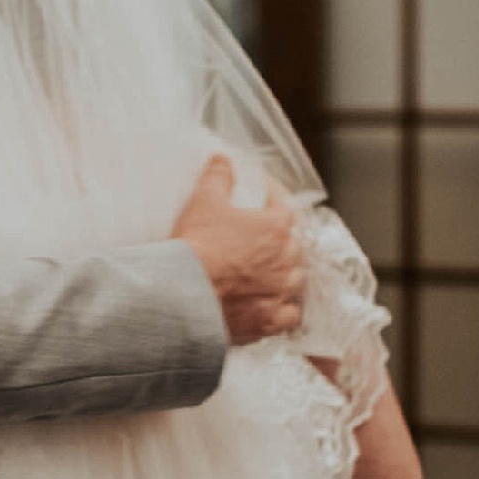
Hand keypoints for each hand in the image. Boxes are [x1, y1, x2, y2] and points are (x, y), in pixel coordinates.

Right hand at [170, 155, 305, 345]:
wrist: (183, 293)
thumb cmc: (196, 246)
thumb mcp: (203, 201)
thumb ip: (217, 176)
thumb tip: (223, 159)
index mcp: (275, 227)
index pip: (286, 209)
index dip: (274, 204)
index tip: (263, 205)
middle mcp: (285, 259)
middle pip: (294, 246)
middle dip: (281, 242)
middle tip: (263, 243)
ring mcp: (280, 291)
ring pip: (296, 280)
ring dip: (286, 276)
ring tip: (270, 275)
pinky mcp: (270, 319)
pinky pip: (289, 315)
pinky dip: (284, 311)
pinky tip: (273, 307)